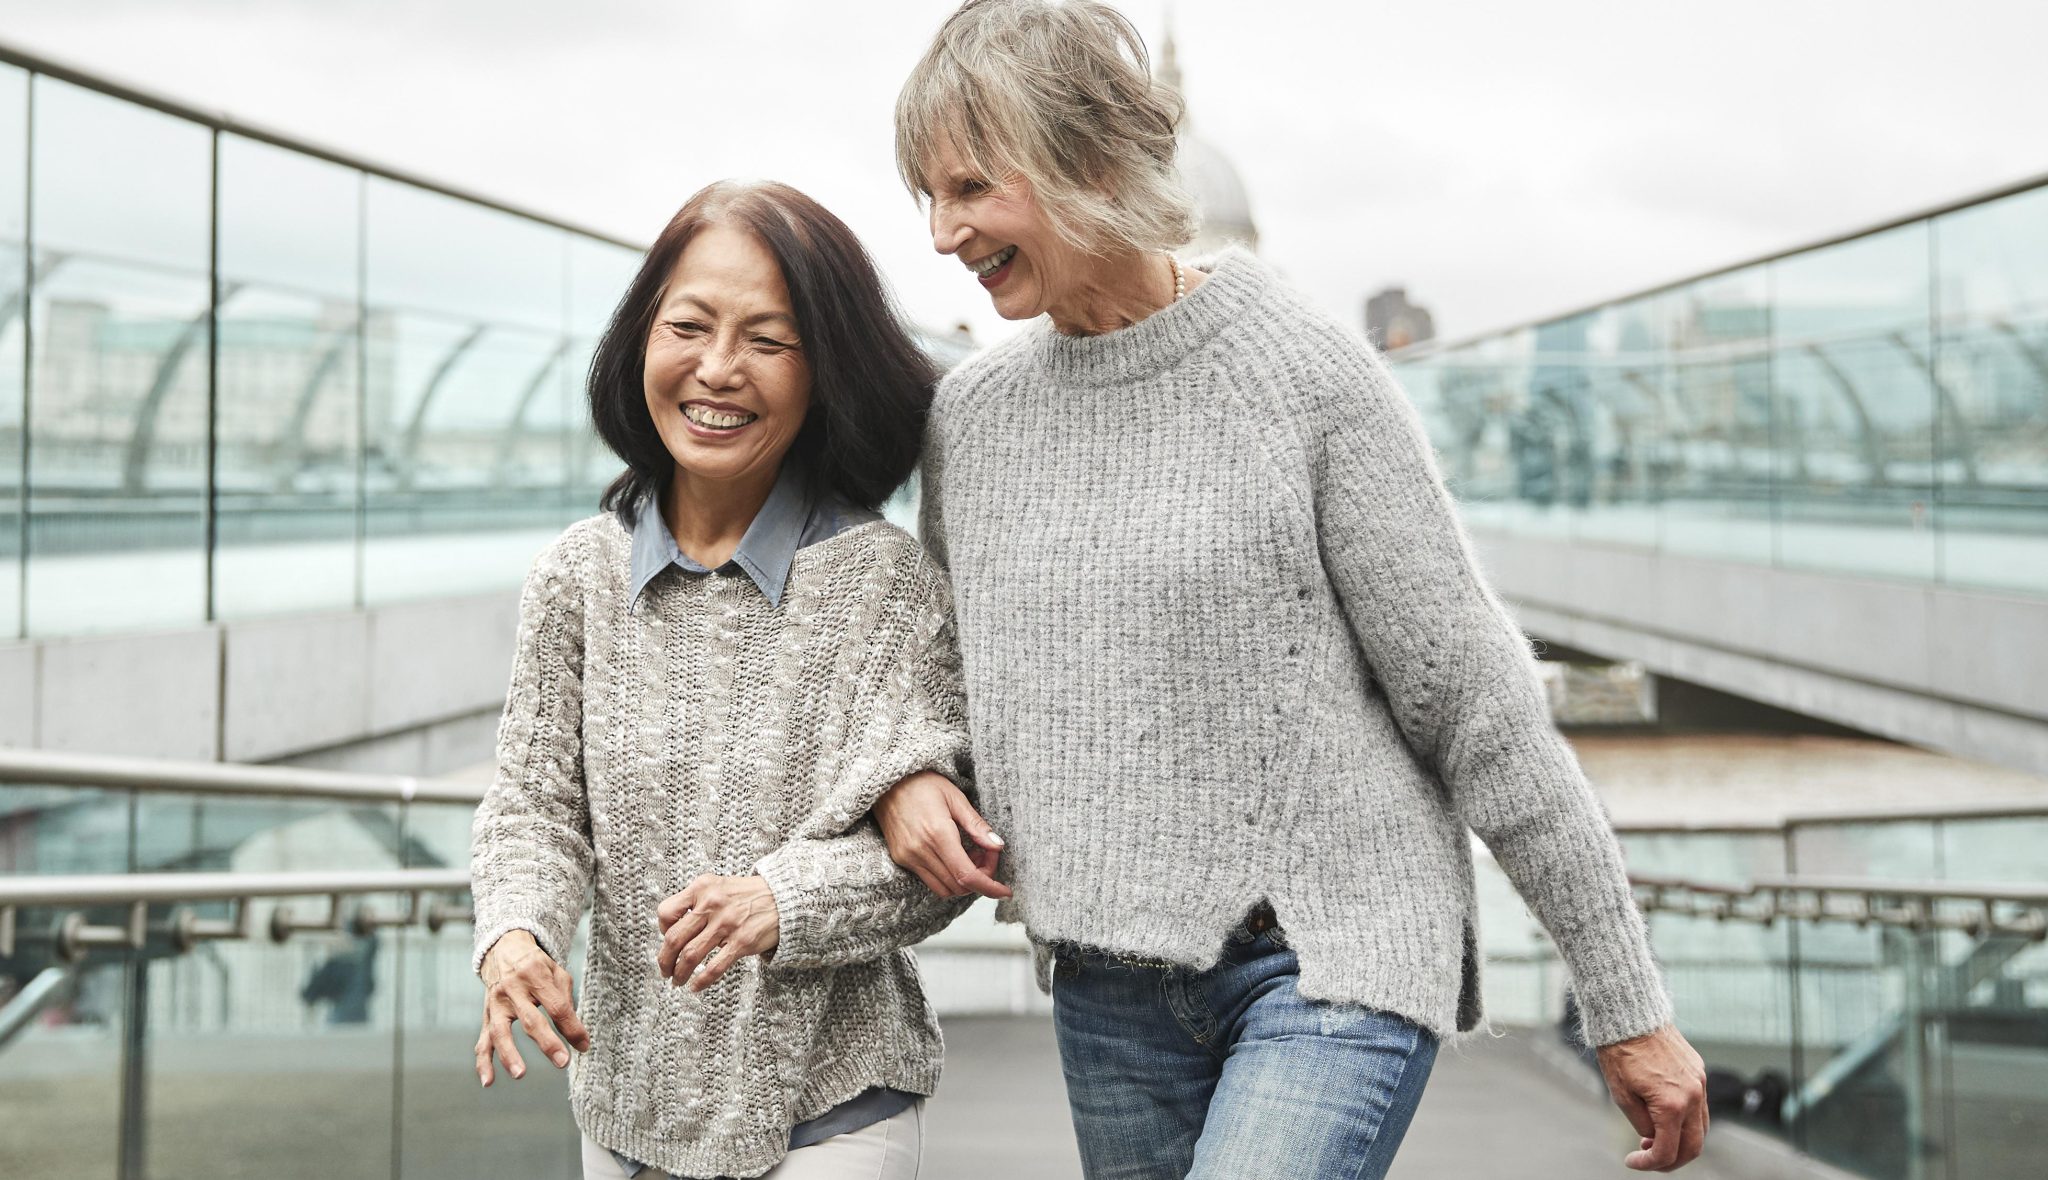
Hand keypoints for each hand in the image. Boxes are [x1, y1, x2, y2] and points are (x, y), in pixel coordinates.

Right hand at [475, 929, 589, 1086]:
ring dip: (509, 1054)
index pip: (557, 1005)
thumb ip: (565, 1000)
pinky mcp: (485, 1016)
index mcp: (536, 976)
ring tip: (520, 1074)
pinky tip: (488, 1081)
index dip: (572, 1027)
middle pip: (530, 1019)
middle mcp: (513, 990)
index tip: (584, 1046)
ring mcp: (496, 1004)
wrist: (503, 951)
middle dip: (547, 1042)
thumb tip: (577, 1035)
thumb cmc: (537, 966)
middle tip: (562, 1062)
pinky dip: (483, 1062)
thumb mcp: (557, 973)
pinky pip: (482, 1041)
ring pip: (500, 1031)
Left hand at [656, 874, 780, 991]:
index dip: (661, 931)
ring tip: (678, 980)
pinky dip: (701, 981)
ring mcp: (727, 924)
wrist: (785, 897)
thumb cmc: (748, 895)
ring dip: (679, 973)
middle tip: (665, 971)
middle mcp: (712, 904)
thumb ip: (696, 902)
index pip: (666, 913)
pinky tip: (696, 986)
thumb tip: (672, 930)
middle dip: (665, 961)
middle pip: (674, 939)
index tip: (666, 941)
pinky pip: (714, 967)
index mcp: (702, 888)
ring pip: (690, 956)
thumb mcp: (718, 887)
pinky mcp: (742, 942)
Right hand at [873, 770, 1008, 899]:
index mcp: (938, 834)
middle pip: (958, 886)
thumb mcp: (955, 797)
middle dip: (981, 879)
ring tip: (972, 856)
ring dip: (964, 881)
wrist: (887, 782)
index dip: (990, 887)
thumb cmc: (923, 783)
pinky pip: (930, 881)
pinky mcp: (901, 859)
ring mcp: (908, 858)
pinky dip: (948, 878)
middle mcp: (920, 851)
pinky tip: (954, 857)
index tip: (1005, 891)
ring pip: (944, 889)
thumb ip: (977, 825)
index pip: (967, 875)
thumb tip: (998, 846)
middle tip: (989, 857)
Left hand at [1596, 1023, 1708, 1170]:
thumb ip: (1642, 1124)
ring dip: (1681, 1140)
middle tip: (1649, 1158)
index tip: (1632, 1161)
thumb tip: (1653, 1139)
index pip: (1668, 1151)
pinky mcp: (1699, 1071)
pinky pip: (1700, 1106)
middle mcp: (1693, 1096)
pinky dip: (1686, 1119)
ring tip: (1654, 1136)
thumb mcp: (1622, 1096)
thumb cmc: (1620, 1053)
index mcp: (1671, 1105)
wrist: (1630, 1016)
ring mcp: (1700, 1083)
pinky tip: (1663, 1115)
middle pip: (1693, 1146)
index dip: (1649, 1164)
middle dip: (1672, 1160)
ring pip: (1701, 1128)